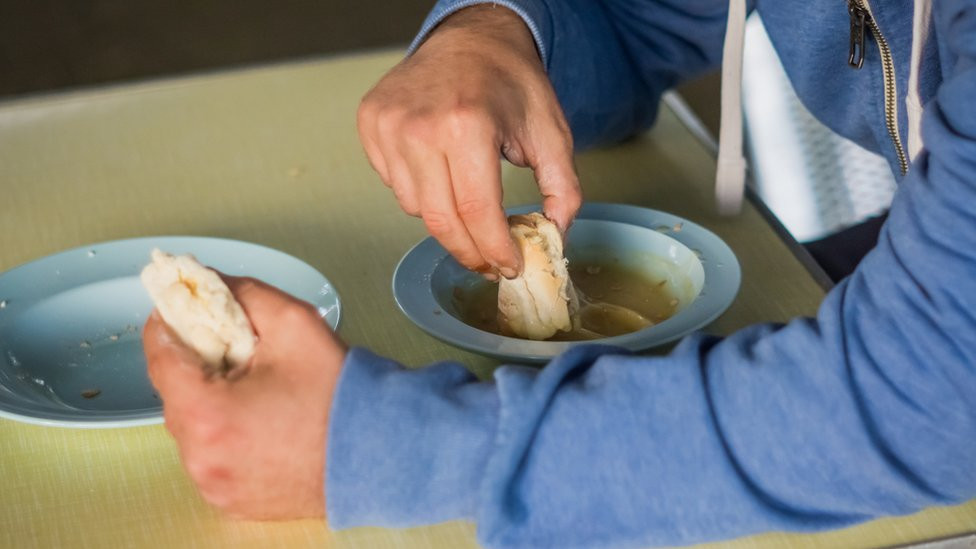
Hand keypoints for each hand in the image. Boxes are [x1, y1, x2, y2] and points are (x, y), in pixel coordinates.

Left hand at [143, 275, 346, 519]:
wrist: (380, 451)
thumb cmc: (339, 394)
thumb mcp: (295, 323)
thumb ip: (243, 294)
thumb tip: (208, 281)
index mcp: (207, 411)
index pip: (160, 355)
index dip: (169, 323)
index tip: (181, 306)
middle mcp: (200, 455)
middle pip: (175, 392)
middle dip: (197, 364)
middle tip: (234, 348)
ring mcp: (213, 483)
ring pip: (191, 426)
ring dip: (210, 402)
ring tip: (254, 389)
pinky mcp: (229, 499)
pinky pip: (210, 456)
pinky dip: (225, 435)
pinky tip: (260, 422)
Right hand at [357, 4, 581, 278]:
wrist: (471, 37)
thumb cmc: (511, 81)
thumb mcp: (552, 132)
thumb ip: (563, 189)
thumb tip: (556, 237)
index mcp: (467, 125)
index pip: (477, 212)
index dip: (495, 250)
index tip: (510, 267)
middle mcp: (420, 127)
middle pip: (441, 221)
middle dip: (470, 252)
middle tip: (491, 262)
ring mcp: (388, 126)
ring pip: (415, 208)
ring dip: (446, 218)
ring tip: (469, 200)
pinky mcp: (371, 125)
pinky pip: (394, 185)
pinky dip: (421, 192)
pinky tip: (442, 172)